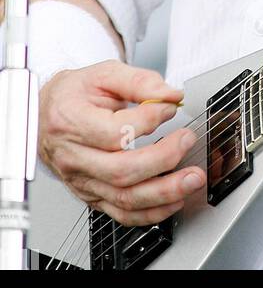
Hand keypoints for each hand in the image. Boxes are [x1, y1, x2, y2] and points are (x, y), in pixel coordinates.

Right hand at [39, 61, 205, 226]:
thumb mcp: (103, 74)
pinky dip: (151, 212)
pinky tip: (174, 200)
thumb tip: (170, 94)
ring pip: (124, 198)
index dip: (148, 120)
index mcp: (72, 122)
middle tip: (187, 140)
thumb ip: (139, 81)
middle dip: (163, 159)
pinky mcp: (91, 197)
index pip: (114, 132)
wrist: (46, 116)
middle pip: (121, 170)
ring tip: (191, 179)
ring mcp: (82, 181)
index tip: (169, 107)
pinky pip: (121, 213)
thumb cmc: (73, 95)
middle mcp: (74, 158)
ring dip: (164, 192)